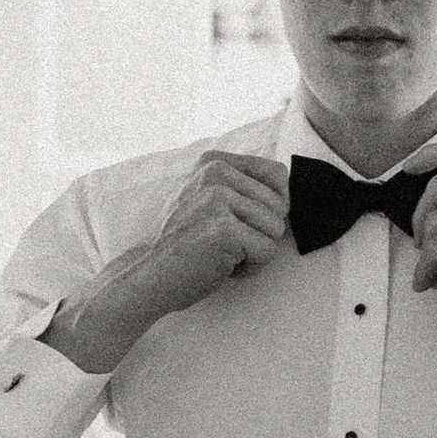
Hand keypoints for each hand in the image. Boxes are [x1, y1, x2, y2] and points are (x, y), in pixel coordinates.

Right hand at [46, 151, 291, 374]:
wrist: (148, 275)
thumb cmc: (183, 245)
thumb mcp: (207, 200)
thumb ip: (240, 187)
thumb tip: (288, 189)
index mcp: (213, 162)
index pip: (277, 174)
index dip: (272, 206)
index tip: (243, 222)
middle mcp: (215, 173)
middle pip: (280, 205)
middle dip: (261, 233)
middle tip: (224, 243)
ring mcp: (217, 199)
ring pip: (276, 229)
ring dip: (255, 251)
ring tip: (221, 254)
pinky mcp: (223, 229)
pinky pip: (267, 252)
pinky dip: (250, 268)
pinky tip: (221, 266)